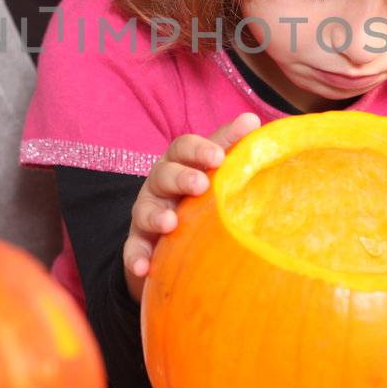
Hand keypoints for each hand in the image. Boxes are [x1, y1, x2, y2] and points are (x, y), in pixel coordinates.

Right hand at [124, 112, 261, 301]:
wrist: (170, 239)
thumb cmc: (198, 196)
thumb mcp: (212, 171)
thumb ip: (229, 146)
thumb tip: (253, 120)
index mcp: (179, 163)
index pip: (184, 148)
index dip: (199, 149)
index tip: (218, 156)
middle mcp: (160, 185)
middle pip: (164, 174)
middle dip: (181, 177)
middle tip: (201, 184)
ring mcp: (146, 214)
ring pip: (144, 210)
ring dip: (156, 215)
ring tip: (170, 223)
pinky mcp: (138, 244)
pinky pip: (133, 249)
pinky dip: (135, 256)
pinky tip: (143, 267)